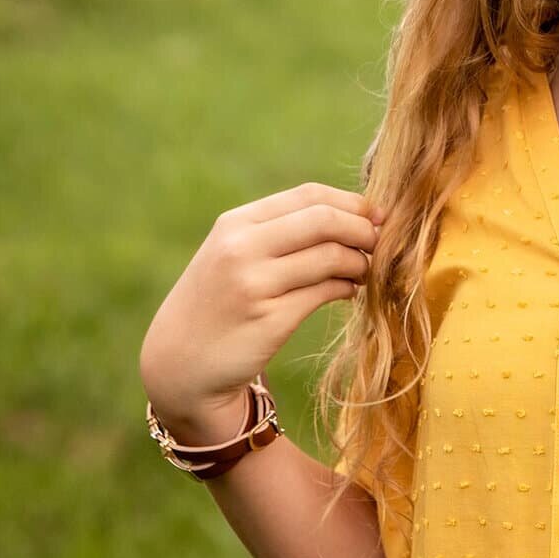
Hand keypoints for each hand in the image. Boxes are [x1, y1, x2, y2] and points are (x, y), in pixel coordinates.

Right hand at [139, 181, 387, 442]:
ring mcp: (255, 284)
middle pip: (324, 219)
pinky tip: (348, 291)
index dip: (351, 202)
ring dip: (360, 261)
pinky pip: (326, 292)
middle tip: (380, 242)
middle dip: (363, 228)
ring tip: (364, 270)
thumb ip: (280, 231)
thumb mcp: (233, 254)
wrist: (179, 362)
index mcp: (235, 224)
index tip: (375, 215)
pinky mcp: (270, 320)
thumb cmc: (217, 303)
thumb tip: (354, 215)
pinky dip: (347, 287)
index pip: (308, 195)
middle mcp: (241, 248)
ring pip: (331, 256)